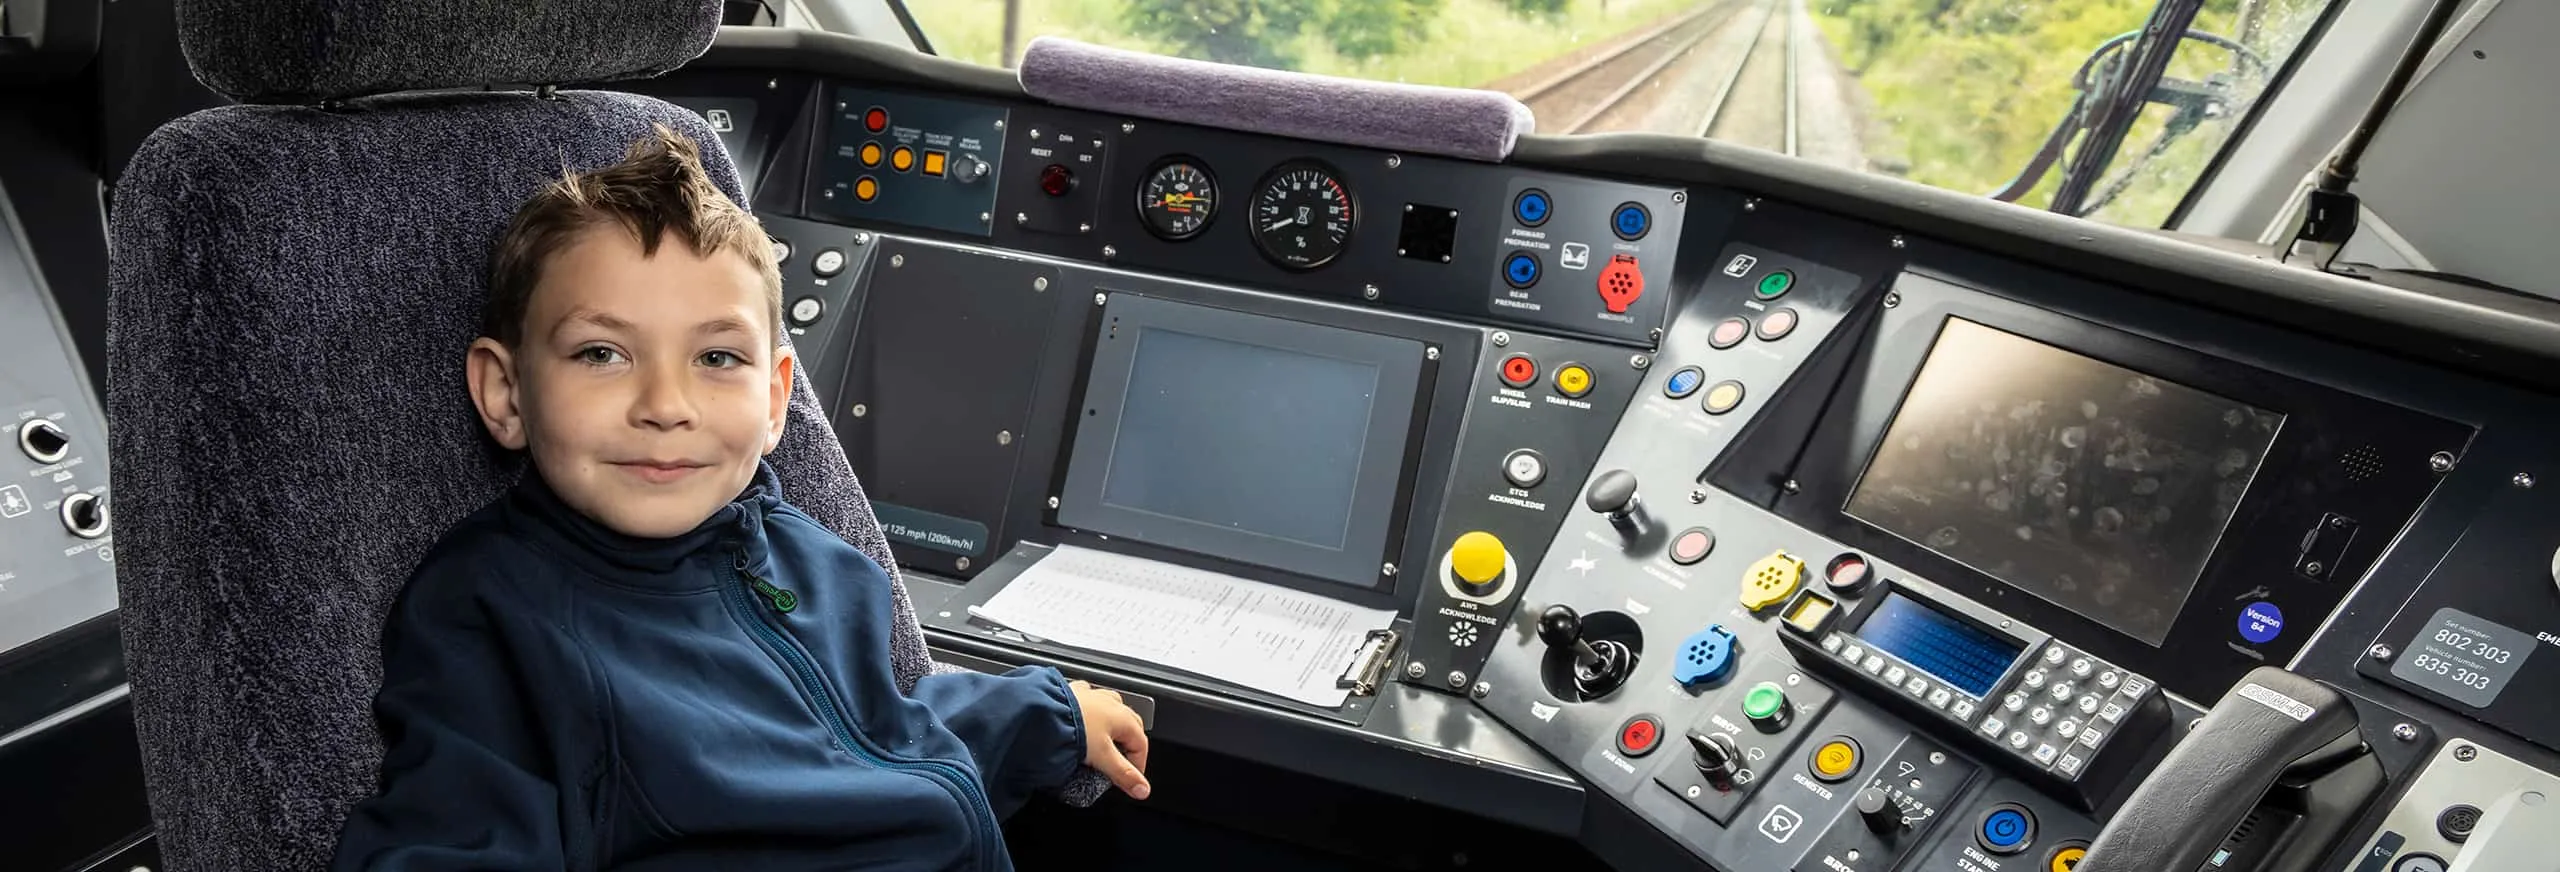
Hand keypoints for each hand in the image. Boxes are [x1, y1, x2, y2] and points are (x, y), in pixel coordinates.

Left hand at [1070, 680, 1149, 798]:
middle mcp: (1112, 703)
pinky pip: (1088, 702)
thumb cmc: (1074, 729)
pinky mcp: (1075, 692)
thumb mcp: (1103, 757)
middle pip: (1130, 726)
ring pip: (1110, 710)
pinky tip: (1080, 723)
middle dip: (1127, 747)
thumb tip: (1142, 790)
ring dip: (1109, 728)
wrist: (1044, 712)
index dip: (1137, 766)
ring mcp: (1094, 695)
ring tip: (1099, 745)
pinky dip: (1088, 714)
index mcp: (1124, 717)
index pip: (1142, 745)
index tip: (1128, 782)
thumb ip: (1124, 775)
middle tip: (1116, 767)